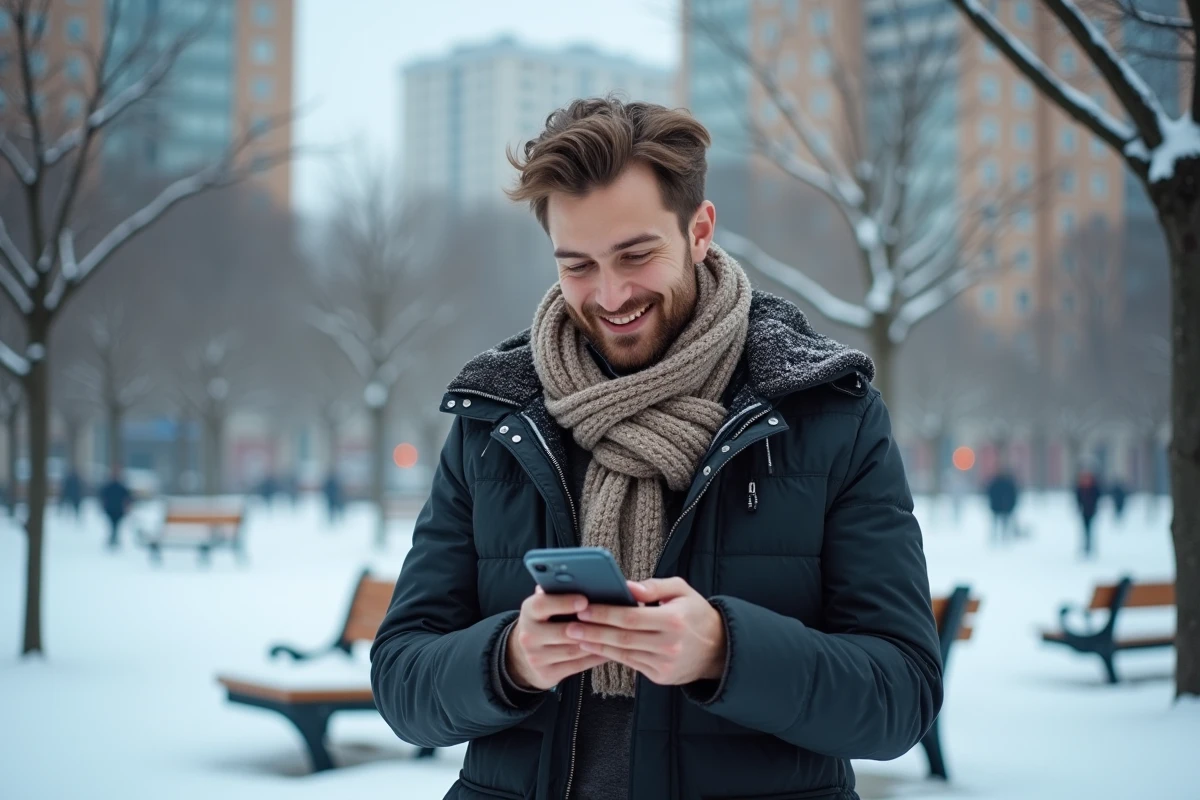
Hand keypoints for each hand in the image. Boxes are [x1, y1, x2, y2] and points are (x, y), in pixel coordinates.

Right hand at [506, 587, 609, 690]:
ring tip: (615, 634)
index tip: (584, 600)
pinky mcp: (547, 674)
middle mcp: (528, 635)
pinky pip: (577, 666)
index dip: (563, 602)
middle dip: (587, 627)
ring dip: (596, 642)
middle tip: (610, 620)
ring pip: (573, 650)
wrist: (523, 656)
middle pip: (562, 632)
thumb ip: (556, 592)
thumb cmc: (544, 622)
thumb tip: (577, 579)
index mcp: (528, 611)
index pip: (542, 605)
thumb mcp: (543, 605)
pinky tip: (609, 650)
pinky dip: (595, 657)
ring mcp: (536, 657)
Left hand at [567, 577, 725, 685]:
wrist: (719, 650)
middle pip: (622, 638)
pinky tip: (594, 647)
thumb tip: (627, 587)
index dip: (605, 614)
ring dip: (596, 645)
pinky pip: (630, 664)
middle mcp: (669, 645)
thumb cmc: (696, 614)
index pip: (631, 618)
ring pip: (623, 654)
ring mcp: (664, 664)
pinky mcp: (660, 676)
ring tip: (575, 637)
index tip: (584, 608)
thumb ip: (654, 587)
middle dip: (593, 631)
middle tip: (569, 625)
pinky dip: (609, 656)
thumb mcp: (682, 591)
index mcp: (674, 621)